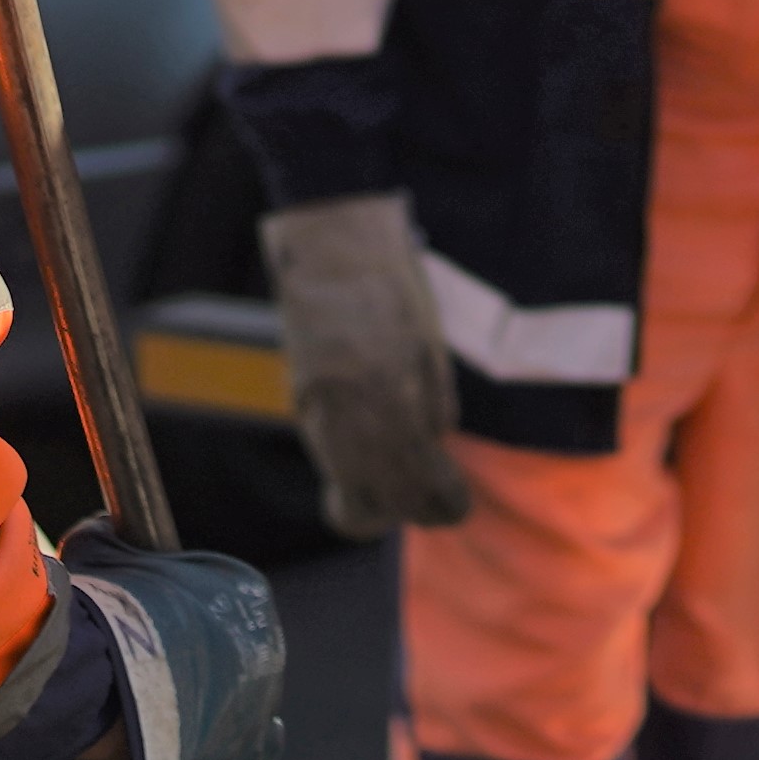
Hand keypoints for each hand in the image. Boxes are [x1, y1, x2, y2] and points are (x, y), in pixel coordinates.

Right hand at [0, 525, 289, 759]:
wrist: (103, 675)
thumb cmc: (100, 608)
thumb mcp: (101, 549)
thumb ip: (110, 535)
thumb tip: (103, 524)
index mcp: (244, 588)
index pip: (221, 601)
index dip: (184, 620)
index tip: (154, 632)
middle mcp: (267, 640)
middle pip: (235, 653)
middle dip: (200, 663)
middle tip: (155, 674)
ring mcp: (263, 696)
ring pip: (243, 699)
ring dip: (213, 704)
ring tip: (166, 711)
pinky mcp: (248, 746)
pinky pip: (254, 747)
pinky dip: (229, 748)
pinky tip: (202, 746)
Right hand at [259, 193, 473, 535]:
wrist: (330, 249)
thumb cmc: (390, 290)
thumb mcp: (428, 350)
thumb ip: (432, 407)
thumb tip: (434, 452)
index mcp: (392, 396)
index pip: (418, 480)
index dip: (442, 503)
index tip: (458, 506)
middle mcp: (349, 412)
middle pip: (381, 496)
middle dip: (413, 510)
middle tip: (438, 506)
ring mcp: (317, 409)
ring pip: (348, 484)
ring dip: (381, 498)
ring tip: (409, 487)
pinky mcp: (300, 401)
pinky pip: (330, 455)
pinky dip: (355, 471)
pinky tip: (377, 459)